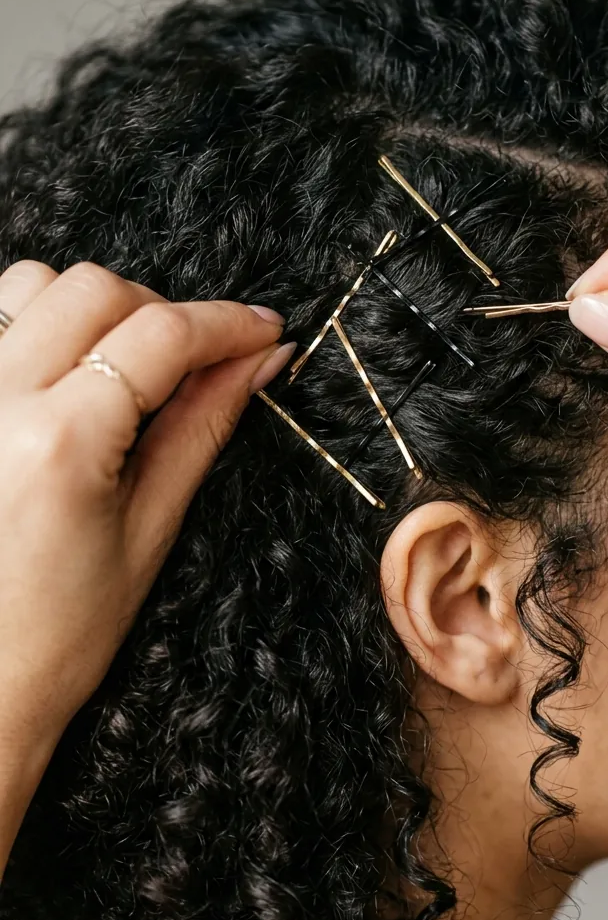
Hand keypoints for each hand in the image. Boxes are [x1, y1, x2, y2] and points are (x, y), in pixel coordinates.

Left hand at [0, 260, 292, 760]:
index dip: (225, 324)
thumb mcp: (150, 528)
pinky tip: (67, 373)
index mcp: (60, 442)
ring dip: (94, 308)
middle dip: (163, 311)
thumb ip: (204, 426)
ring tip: (124, 366)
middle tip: (198, 361)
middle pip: (96, 290)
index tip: (263, 330)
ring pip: (32, 284)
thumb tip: (261, 360)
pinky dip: (37, 323)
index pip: (160, 335)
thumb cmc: (58, 635)